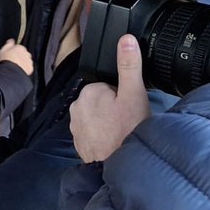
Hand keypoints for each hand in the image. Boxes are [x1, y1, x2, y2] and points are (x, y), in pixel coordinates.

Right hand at [0, 39, 33, 75]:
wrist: (10, 71)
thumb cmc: (5, 61)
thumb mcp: (2, 50)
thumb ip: (8, 44)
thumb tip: (11, 41)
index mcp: (19, 47)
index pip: (18, 48)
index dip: (14, 52)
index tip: (11, 56)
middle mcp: (26, 53)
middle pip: (23, 54)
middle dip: (19, 57)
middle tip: (13, 62)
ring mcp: (29, 61)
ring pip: (26, 61)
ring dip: (22, 63)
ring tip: (15, 67)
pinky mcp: (30, 68)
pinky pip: (28, 68)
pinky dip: (24, 69)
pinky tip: (18, 70)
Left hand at [69, 34, 149, 162]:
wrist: (118, 168)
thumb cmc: (126, 133)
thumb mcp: (134, 94)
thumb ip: (129, 66)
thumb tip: (126, 40)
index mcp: (88, 92)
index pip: (110, 85)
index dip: (124, 95)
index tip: (130, 107)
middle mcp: (77, 107)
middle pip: (104, 101)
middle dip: (117, 109)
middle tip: (128, 121)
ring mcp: (76, 126)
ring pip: (100, 117)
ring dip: (111, 123)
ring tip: (122, 132)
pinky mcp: (79, 142)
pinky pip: (95, 133)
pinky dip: (104, 136)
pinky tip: (115, 142)